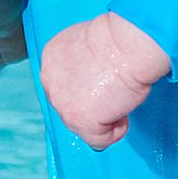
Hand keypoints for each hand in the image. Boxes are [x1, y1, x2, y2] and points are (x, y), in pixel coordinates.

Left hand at [40, 13, 170, 149]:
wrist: (127, 44)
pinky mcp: (79, 120)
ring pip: (83, 125)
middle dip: (94, 104)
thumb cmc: (119, 39)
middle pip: (71, 106)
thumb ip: (82, 62)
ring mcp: (63, 104)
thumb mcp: (89, 44)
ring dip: (106, 116)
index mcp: (51, 58)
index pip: (64, 84)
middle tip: (115, 91)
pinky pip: (100, 139)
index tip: (104, 82)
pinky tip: (124, 112)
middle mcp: (50, 82)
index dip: (87, 87)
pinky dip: (117, 130)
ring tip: (121, 97)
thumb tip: (92, 80)